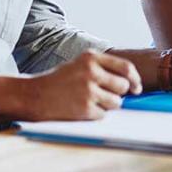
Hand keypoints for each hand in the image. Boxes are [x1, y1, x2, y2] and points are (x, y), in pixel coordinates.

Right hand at [17, 50, 142, 120]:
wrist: (36, 95)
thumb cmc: (60, 80)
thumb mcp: (80, 63)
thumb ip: (103, 67)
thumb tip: (131, 81)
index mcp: (91, 58)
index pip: (125, 67)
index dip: (134, 78)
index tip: (136, 87)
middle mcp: (91, 72)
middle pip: (123, 86)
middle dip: (119, 93)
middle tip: (107, 94)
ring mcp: (88, 91)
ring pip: (116, 102)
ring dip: (109, 105)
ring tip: (92, 101)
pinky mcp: (85, 109)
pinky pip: (104, 114)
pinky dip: (97, 113)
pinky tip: (82, 108)